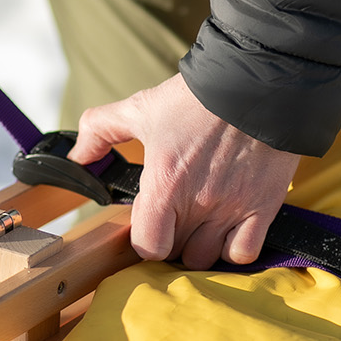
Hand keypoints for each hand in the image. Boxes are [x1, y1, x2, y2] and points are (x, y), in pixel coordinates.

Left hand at [70, 74, 300, 267]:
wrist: (256, 83)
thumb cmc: (198, 98)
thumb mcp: (141, 107)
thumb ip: (100, 130)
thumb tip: (77, 156)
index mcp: (165, 184)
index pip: (148, 247)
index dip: (145, 239)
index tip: (150, 223)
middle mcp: (198, 203)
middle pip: (177, 254)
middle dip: (171, 241)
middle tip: (175, 220)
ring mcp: (232, 208)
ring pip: (208, 258)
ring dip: (200, 247)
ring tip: (200, 226)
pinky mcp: (262, 208)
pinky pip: (243, 253)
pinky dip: (234, 249)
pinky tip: (229, 231)